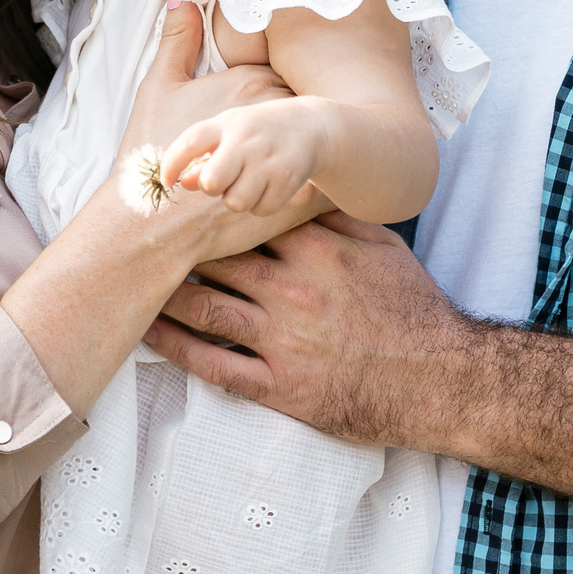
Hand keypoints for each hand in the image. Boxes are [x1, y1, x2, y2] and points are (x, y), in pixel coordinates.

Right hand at [92, 0, 309, 265]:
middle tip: (285, 134)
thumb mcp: (159, 86)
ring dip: (308, 153)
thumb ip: (177, 39)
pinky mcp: (297, 199)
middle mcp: (275, 116)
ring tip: (297, 161)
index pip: (285, 72)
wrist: (150, 219)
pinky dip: (316, 183)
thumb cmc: (150, 150)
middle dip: (296, 121)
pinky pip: (324, 185)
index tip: (267, 105)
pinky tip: (298, 189)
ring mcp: (288, 157)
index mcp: (249, 84)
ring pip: (316, 146)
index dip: (277, 87)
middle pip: (304, 107)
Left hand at [143, 212, 480, 448]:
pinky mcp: (281, 386)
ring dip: (165, 292)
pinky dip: (178, 349)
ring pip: (206, 307)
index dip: (207, 206)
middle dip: (175, 243)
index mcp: (314, 251)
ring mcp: (282, 340)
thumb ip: (335, 217)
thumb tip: (298, 187)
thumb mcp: (382, 247)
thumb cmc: (414, 310)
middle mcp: (291, 290)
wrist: (440, 379)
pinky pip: (217, 366)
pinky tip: (150, 335)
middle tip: (136, 229)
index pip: (246, 217)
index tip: (177, 195)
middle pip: (215, 257)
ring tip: (132, 277)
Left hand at [159, 102, 323, 216]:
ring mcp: (269, 160)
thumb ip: (202, 155)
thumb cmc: (257, 132)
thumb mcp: (228, 133)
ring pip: (235, 202)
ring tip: (247, 183)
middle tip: (222, 181)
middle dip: (211, 188)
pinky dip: (261, 205)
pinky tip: (267, 187)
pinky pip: (261, 210)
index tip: (165, 180)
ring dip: (237, 199)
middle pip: (212, 182)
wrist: (310, 126)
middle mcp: (247, 140)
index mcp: (227, 124)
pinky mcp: (288, 179)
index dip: (172, 163)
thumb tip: (183, 182)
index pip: (191, 141)